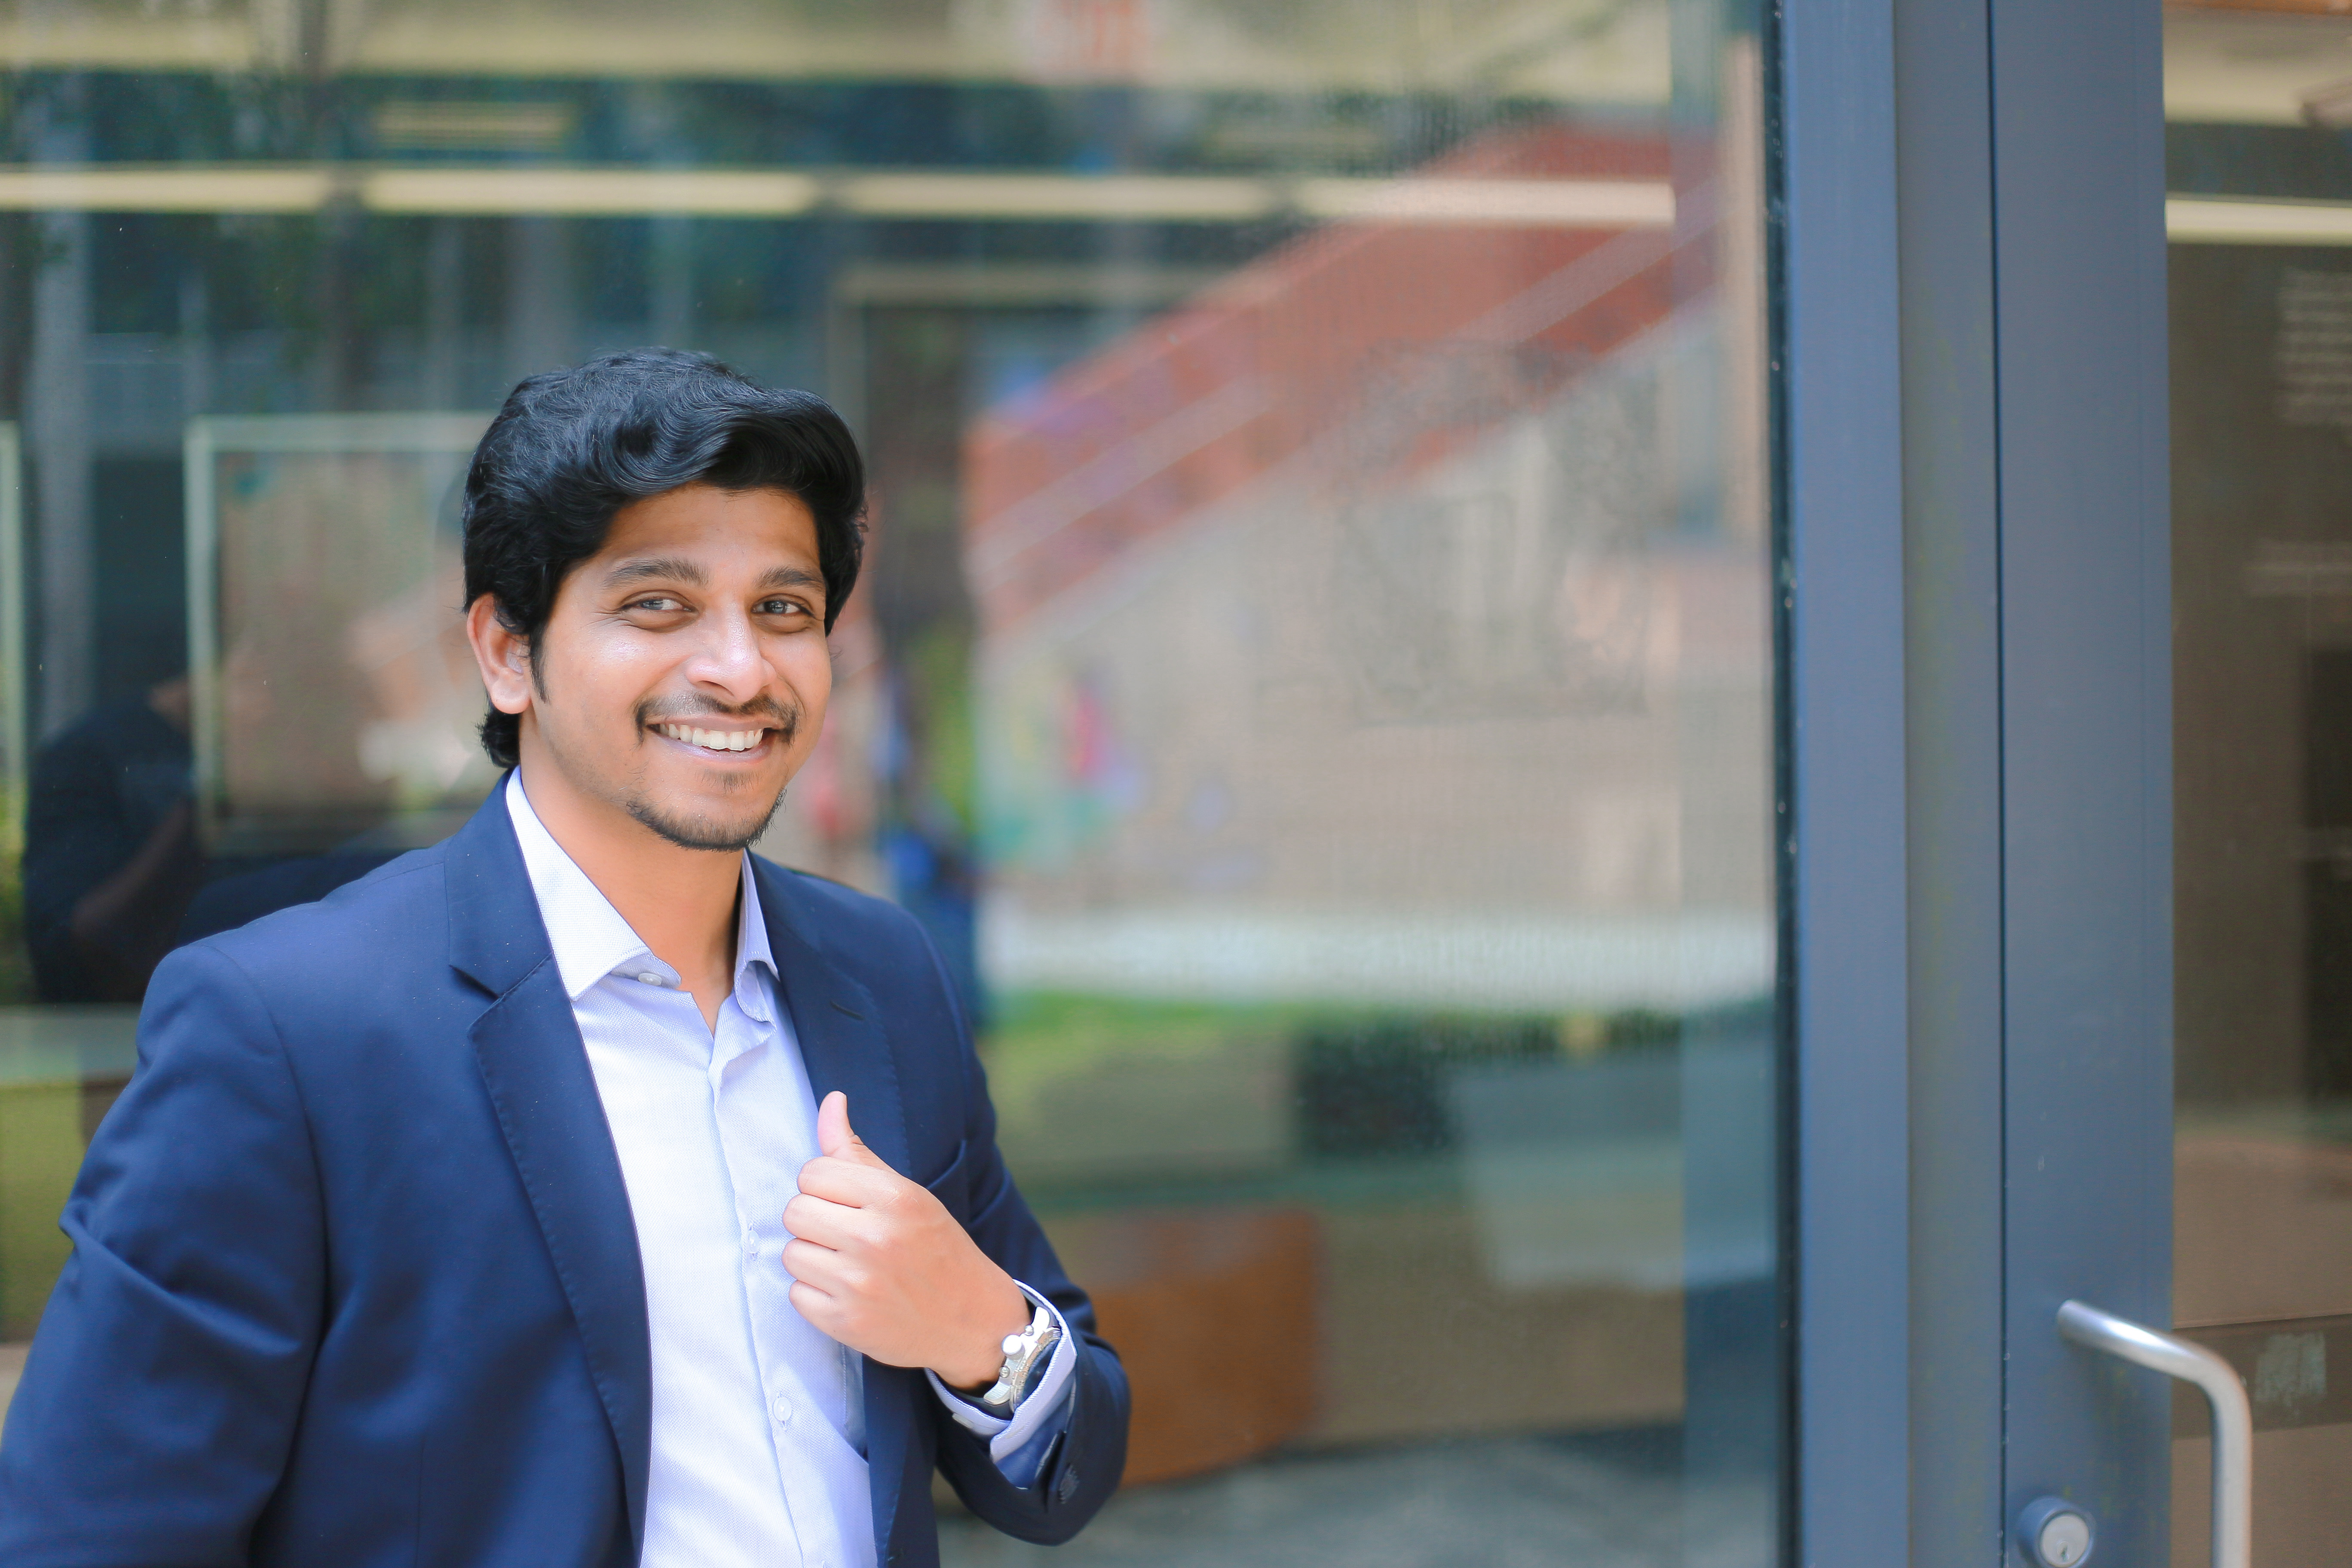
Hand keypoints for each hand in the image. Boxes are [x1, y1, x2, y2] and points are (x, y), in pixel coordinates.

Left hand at [783, 1092, 1031, 1388]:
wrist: (972, 1320)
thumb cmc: (936, 1247)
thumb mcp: (906, 1193)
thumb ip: (857, 1151)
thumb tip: (832, 1101)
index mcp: (893, 1197)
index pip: (812, 1172)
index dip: (824, 1187)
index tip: (848, 1203)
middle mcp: (874, 1238)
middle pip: (794, 1211)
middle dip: (815, 1221)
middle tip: (846, 1234)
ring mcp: (858, 1284)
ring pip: (791, 1254)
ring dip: (813, 1258)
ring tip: (848, 1264)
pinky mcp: (844, 1323)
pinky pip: (796, 1294)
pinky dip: (816, 1294)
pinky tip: (848, 1293)